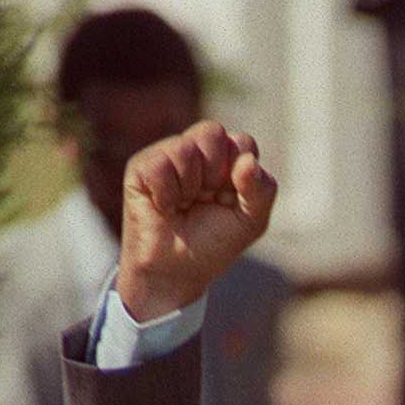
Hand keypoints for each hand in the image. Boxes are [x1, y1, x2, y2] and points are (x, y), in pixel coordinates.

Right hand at [117, 120, 275, 322]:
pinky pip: (160, 165)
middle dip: (215, 175)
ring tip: (183, 206)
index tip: (231, 200)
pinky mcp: (141, 166)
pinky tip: (164, 207)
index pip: (243, 142)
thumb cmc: (213, 245)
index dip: (241, 173)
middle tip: (206, 200)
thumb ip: (262, 191)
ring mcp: (168, 154)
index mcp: (227, 160)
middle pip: (213, 133)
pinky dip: (167, 195)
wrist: (177, 271)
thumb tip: (249, 162)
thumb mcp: (250, 222)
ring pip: (185, 148)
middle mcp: (197, 151)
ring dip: (189, 188)